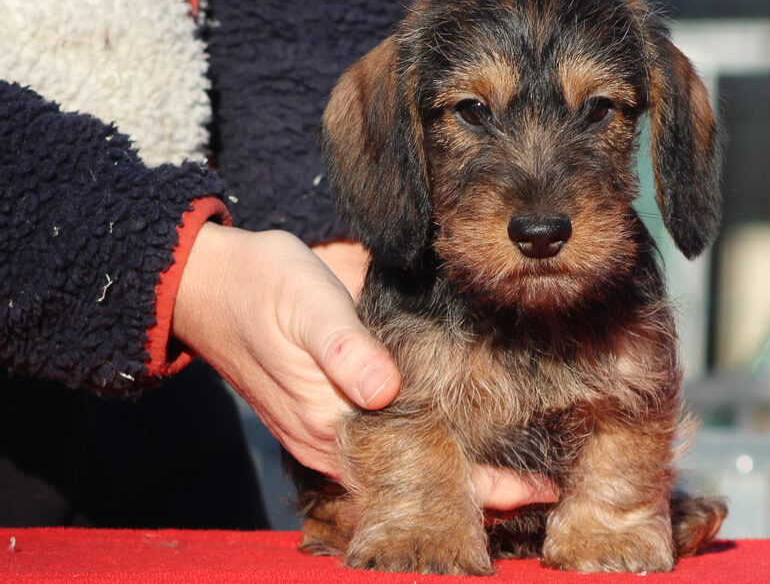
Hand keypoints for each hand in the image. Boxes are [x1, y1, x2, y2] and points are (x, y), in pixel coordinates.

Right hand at [174, 224, 557, 508]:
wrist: (213, 285)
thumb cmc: (264, 288)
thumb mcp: (308, 305)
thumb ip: (344, 348)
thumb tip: (384, 390)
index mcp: (330, 423)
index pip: (416, 474)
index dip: (477, 488)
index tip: (535, 490)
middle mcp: (333, 440)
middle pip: (417, 482)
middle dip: (481, 492)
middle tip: (548, 490)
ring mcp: (331, 431)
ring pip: (405, 470)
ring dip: (460, 477)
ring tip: (522, 478)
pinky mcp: (330, 413)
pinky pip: (388, 447)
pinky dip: (432, 452)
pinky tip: (465, 444)